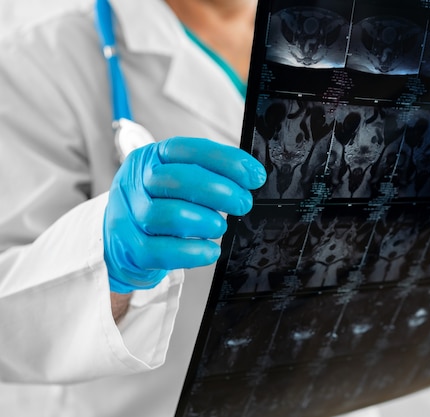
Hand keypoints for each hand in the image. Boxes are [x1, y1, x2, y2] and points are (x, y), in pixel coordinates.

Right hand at [103, 136, 265, 292]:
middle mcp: (135, 182)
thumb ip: (207, 174)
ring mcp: (128, 215)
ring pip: (168, 215)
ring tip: (220, 227)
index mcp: (151, 158)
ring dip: (204, 221)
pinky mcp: (129, 248)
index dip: (226, 161)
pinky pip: (162, 250)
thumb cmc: (160, 206)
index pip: (189, 150)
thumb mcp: (175, 181)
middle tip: (243, 203)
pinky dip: (193, 252)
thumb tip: (251, 177)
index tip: (255, 176)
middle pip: (177, 180)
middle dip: (219, 191)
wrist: (119, 241)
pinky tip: (211, 251)